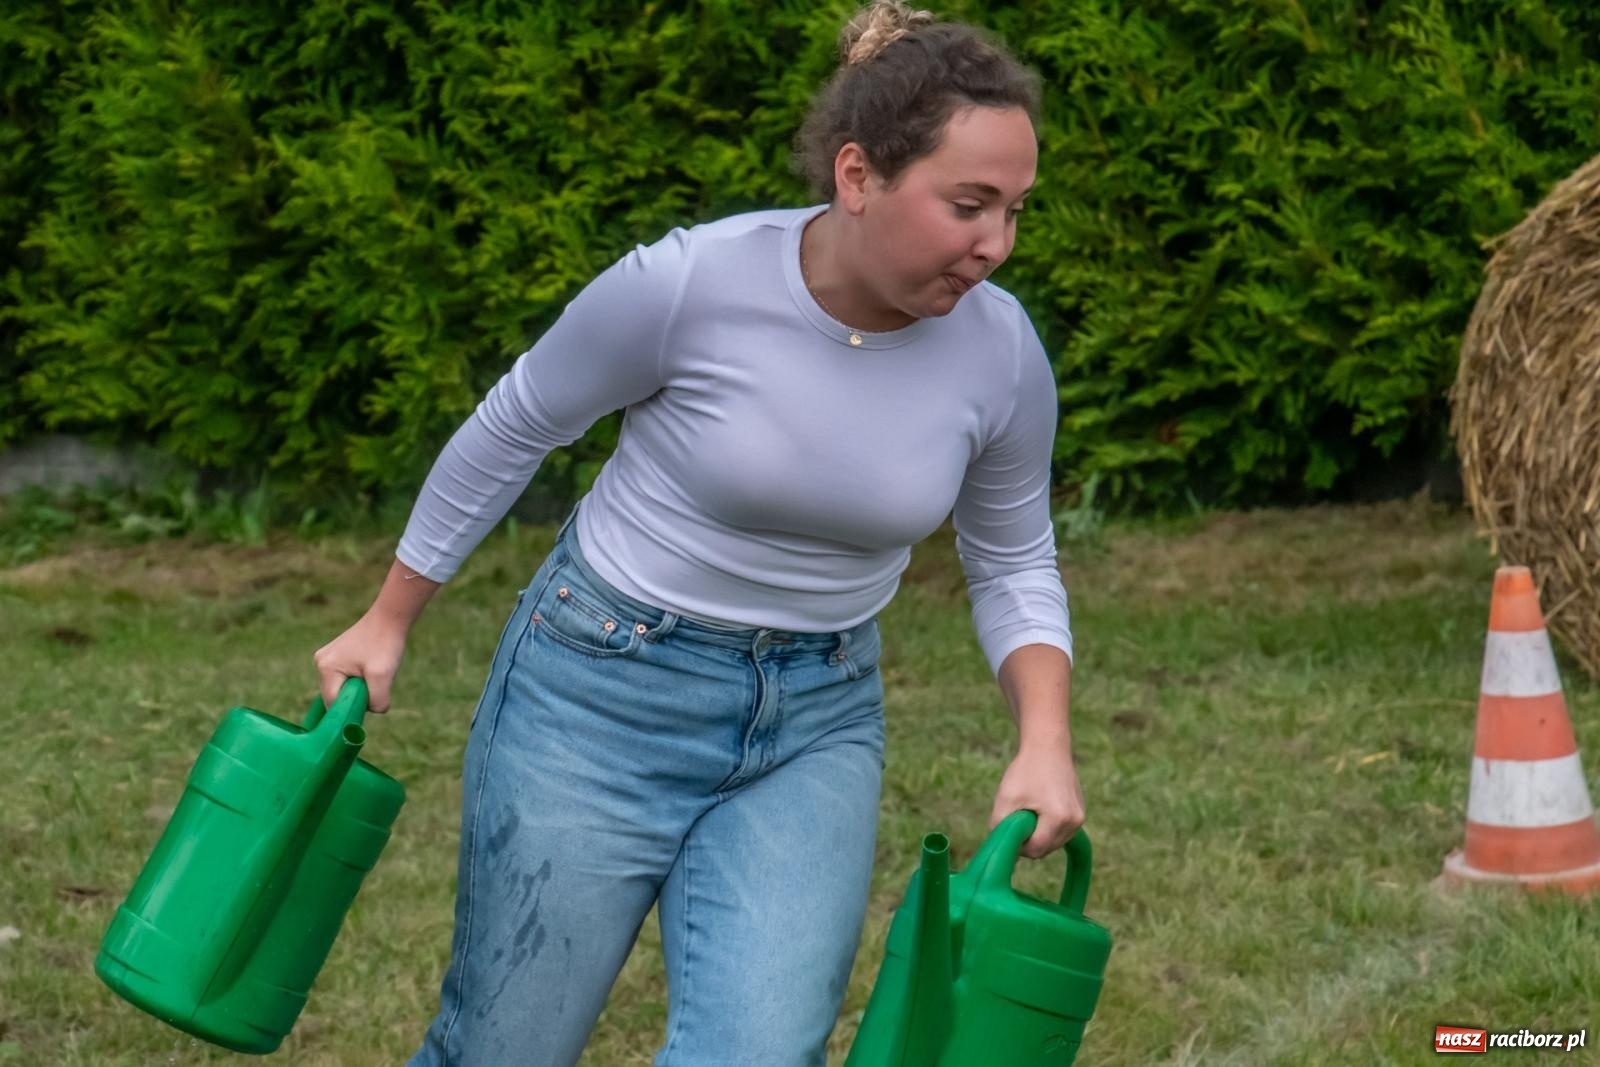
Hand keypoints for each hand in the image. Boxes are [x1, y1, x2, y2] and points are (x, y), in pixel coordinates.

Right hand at [313, 612, 408, 712]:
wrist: (390, 618)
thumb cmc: (385, 644)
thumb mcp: (383, 675)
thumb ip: (376, 700)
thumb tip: (372, 710)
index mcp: (326, 668)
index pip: (332, 703)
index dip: (350, 710)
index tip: (369, 705)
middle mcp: (321, 663)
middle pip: (336, 696)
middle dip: (356, 698)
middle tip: (375, 685)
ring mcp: (327, 659)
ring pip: (342, 688)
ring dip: (359, 689)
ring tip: (375, 674)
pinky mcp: (337, 657)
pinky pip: (346, 679)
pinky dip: (360, 681)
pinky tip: (372, 670)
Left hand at [989, 736, 1084, 858]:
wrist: (1047, 746)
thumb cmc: (1025, 770)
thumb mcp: (1006, 798)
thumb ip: (1000, 828)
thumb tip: (1003, 853)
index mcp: (1059, 818)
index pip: (1035, 850)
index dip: (1018, 844)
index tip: (1010, 825)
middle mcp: (1075, 822)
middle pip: (1045, 849)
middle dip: (1028, 838)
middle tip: (1018, 814)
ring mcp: (1080, 818)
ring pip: (1052, 842)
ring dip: (1038, 833)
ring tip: (1030, 808)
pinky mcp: (1080, 813)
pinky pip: (1060, 832)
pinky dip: (1046, 826)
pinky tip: (1040, 807)